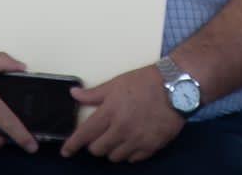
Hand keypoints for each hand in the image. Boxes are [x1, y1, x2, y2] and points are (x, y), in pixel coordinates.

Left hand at [61, 65, 183, 162]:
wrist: (176, 87)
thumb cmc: (145, 81)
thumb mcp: (116, 83)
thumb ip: (94, 93)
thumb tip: (73, 94)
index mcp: (110, 112)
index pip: (85, 134)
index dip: (72, 145)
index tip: (65, 151)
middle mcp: (121, 130)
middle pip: (98, 150)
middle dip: (94, 145)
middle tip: (99, 137)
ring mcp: (137, 140)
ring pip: (114, 157)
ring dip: (111, 150)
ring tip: (116, 139)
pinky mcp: (152, 147)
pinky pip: (133, 159)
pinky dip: (129, 153)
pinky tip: (131, 143)